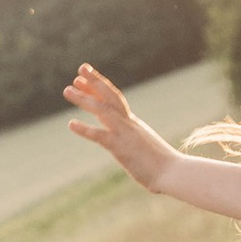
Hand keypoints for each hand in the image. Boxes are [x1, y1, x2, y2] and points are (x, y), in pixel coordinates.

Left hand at [65, 62, 176, 191]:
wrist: (173, 173)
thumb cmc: (162, 165)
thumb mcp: (143, 148)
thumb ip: (134, 143)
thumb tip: (131, 146)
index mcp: (133, 123)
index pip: (114, 100)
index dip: (98, 87)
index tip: (84, 78)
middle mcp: (129, 123)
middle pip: (110, 96)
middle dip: (95, 81)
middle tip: (81, 68)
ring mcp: (125, 133)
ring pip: (103, 110)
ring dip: (84, 99)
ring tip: (67, 89)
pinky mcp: (121, 147)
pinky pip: (100, 136)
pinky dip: (85, 129)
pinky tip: (71, 124)